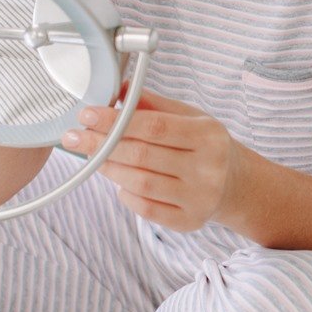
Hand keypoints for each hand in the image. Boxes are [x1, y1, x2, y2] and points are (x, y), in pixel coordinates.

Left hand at [61, 89, 252, 233]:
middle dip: (101, 144)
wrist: (237, 184)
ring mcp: (200, 198)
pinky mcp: (190, 222)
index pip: (154, 126)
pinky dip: (125, 194)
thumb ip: (154, 103)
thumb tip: (117, 89)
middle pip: (142, 155)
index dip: (115, 121)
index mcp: (208, 135)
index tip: (87, 115)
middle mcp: (208, 168)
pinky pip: (146, 209)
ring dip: (109, 169)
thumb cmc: (207, 145)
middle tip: (75, 137)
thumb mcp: (190, 116)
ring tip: (92, 157)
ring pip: (140, 183)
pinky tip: (118, 181)